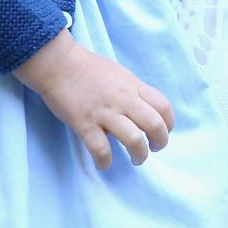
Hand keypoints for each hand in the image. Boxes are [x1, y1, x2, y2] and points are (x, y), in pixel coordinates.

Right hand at [14, 30, 174, 169]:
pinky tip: (104, 163)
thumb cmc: (88, 67)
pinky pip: (101, 150)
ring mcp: (105, 112)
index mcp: (132, 85)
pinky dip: (105, 162)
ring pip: (134, 139)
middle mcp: (123, 99)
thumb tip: (142, 111)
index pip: (163, 106)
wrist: (58, 63)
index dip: (169, 124)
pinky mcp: (85, 124)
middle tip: (154, 148)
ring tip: (136, 159)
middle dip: (160, 142)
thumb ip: (132, 91)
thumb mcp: (119, 73)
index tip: (163, 132)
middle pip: (154, 124)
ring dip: (139, 154)